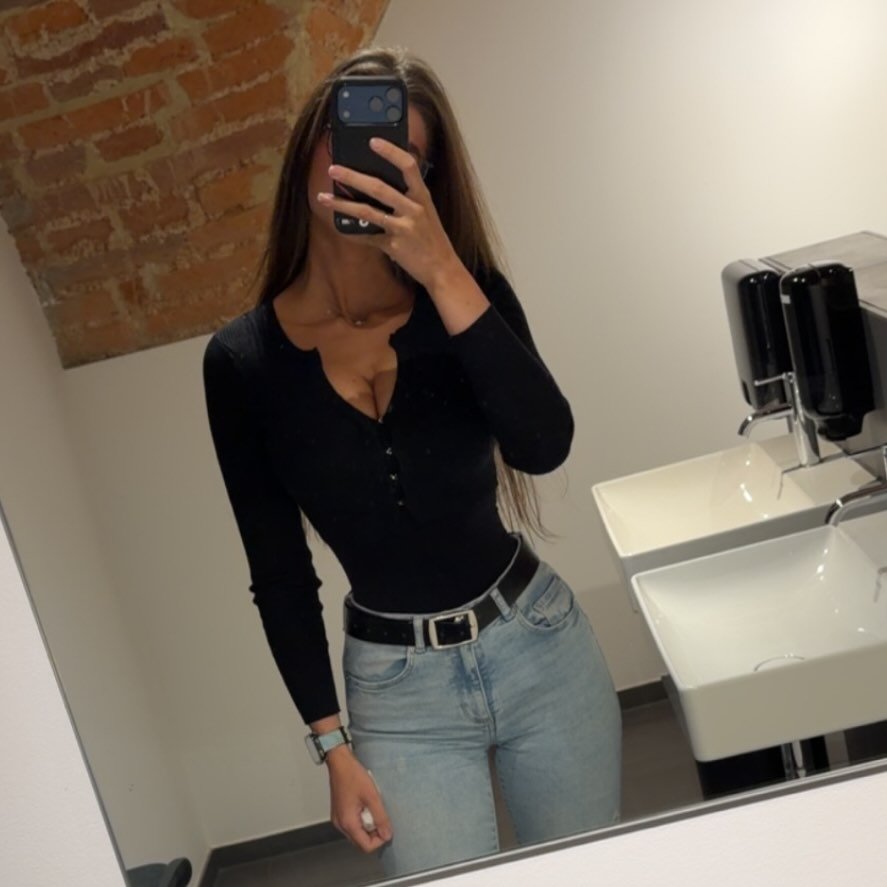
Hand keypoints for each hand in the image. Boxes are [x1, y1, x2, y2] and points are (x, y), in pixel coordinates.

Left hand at [318, 138, 462, 290]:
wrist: (442, 268)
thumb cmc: (431, 237)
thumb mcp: (426, 212)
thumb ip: (408, 197)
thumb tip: (378, 183)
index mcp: (422, 196)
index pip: (409, 166)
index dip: (391, 152)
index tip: (373, 141)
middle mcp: (414, 209)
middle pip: (379, 188)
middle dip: (353, 177)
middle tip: (333, 169)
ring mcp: (403, 228)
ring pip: (367, 212)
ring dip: (342, 204)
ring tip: (324, 197)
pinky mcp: (393, 246)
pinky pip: (367, 237)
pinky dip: (352, 232)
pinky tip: (339, 227)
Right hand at [326, 746, 392, 852]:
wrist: (340, 762)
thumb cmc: (353, 776)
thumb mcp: (372, 796)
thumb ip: (381, 817)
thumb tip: (387, 835)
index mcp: (347, 823)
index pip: (365, 846)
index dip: (379, 841)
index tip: (386, 827)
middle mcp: (340, 824)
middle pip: (360, 841)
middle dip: (373, 833)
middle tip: (380, 816)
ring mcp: (338, 819)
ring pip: (356, 833)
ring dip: (368, 825)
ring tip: (373, 808)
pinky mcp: (339, 812)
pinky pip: (352, 823)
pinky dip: (361, 819)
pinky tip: (366, 805)